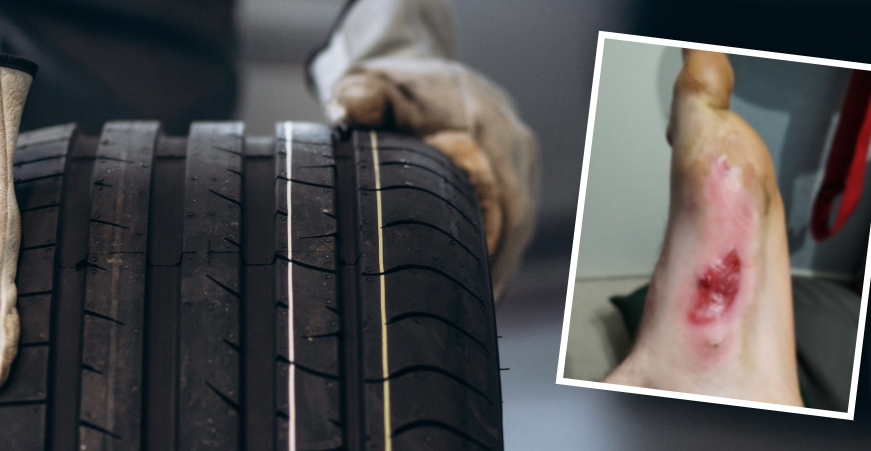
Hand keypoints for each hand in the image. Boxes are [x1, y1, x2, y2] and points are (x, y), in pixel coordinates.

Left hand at [325, 56, 537, 296]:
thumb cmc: (392, 85)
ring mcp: (522, 158)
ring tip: (471, 312)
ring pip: (520, 224)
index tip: (471, 290)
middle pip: (518, 222)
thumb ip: (359, 97)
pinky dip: (497, 248)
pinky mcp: (519, 171)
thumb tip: (348, 110)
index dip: (492, 251)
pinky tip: (475, 283)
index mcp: (486, 127)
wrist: (421, 69)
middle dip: (497, 271)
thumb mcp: (369, 85)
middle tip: (467, 318)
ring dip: (499, 265)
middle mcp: (515, 143)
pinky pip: (515, 217)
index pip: (503, 201)